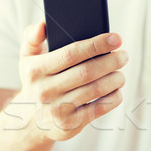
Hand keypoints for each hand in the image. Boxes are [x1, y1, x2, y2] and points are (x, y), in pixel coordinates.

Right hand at [13, 22, 127, 140]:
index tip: (116, 38)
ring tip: (121, 73)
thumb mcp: (27, 59)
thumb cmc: (36, 82)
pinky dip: (113, 98)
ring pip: (95, 90)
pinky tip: (117, 90)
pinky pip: (99, 109)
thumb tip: (42, 25)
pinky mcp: (70, 125)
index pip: (71, 53)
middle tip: (123, 56)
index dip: (96, 44)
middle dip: (111, 61)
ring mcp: (57, 109)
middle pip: (87, 72)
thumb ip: (32, 38)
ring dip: (115, 79)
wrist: (30, 121)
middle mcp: (45, 91)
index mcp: (35, 70)